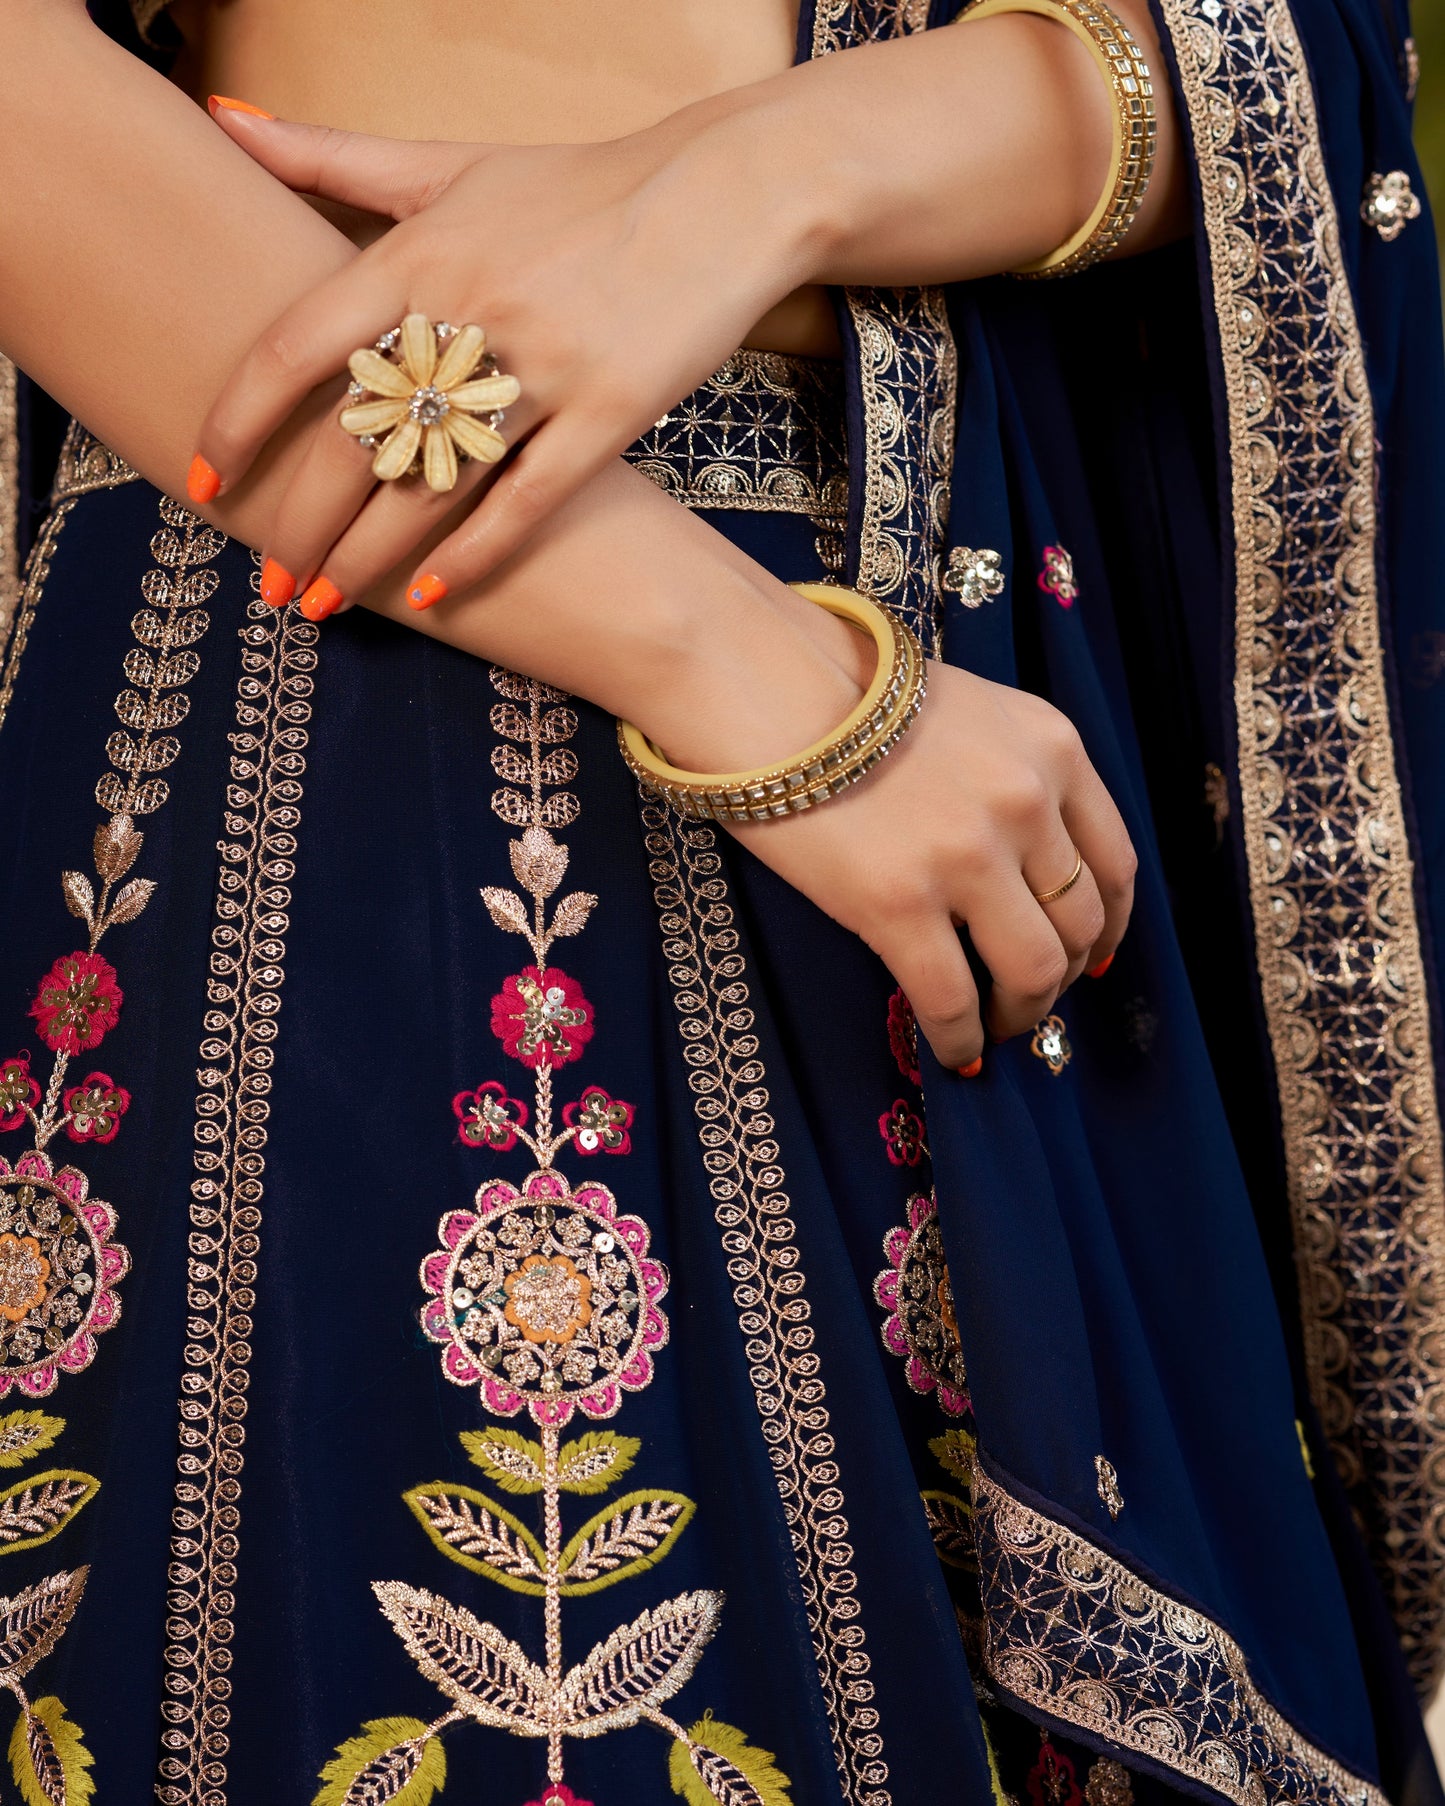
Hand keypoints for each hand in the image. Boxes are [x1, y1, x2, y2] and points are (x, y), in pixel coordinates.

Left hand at [195, 100, 815, 614]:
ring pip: (432, 485)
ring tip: (325, 603)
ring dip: (368, 556)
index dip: (240, 421)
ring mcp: (542, 367)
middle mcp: (471, 312)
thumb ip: (331, 154)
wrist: (724, 192)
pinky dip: (475, 555)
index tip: (206, 479)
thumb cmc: (580, 186)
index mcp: (419, 251)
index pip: (297, 347)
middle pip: (356, 439)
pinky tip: (429, 597)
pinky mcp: (610, 411)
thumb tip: (217, 112)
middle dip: (300, 522)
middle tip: (269, 580)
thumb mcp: (451, 163)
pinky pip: (527, 502)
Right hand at [724, 662, 1134, 1066]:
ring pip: (1033, 970)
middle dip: (1064, 977)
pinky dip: (961, 1039)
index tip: (1095, 955)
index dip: (1110, 924)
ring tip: (996, 1030)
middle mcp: (1025, 803)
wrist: (761, 680)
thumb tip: (1019, 861)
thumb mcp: (967, 710)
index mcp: (1051, 748)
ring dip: (1023, 1015)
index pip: (1114, 861)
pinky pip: (952, 998)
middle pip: (1080, 923)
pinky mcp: (898, 904)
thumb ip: (1007, 772)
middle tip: (1030, 999)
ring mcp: (966, 856)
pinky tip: (951, 1052)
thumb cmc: (845, 690)